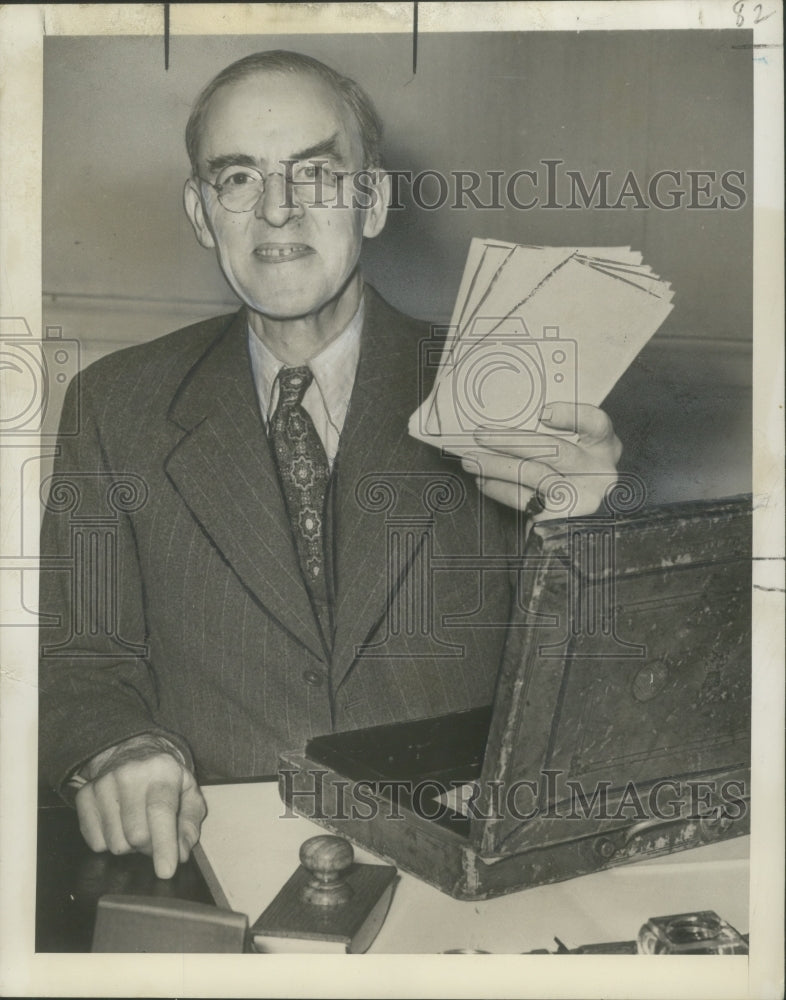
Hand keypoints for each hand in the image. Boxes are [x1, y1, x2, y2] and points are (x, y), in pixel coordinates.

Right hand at [75, 739, 206, 878]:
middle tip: (155, 837)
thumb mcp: (188, 793)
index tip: (166, 872)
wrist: (133, 752)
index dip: (164, 845)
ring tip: (137, 825)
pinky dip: (110, 843)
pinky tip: (119, 824)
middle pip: (136, 835)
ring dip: (130, 846)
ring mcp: (103, 784)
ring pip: (115, 843)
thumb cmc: (165, 779)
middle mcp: (129, 774)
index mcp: (161, 770)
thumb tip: (181, 853)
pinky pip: (96, 843)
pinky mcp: (84, 796)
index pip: (160, 811)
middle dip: (149, 847)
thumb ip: (189, 823)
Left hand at [461, 402, 621, 518]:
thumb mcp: (571, 456)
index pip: (596, 423)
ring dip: (496, 465)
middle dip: (511, 440)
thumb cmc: (570, 482)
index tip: (542, 413)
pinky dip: (499, 488)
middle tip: (480, 434)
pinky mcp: (563, 517)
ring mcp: (584, 497)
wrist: (579, 533)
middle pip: (554, 450)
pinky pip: (524, 498)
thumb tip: (504, 423)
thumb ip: (551, 438)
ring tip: (471, 461)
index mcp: (604, 447)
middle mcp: (600, 471)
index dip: (571, 415)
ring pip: (533, 473)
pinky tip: (483, 481)